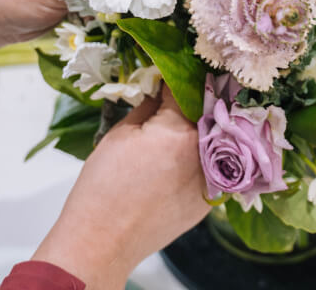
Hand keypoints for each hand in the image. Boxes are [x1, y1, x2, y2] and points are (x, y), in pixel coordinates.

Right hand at [32, 87, 209, 287]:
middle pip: (204, 113)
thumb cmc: (103, 189)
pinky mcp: (210, 200)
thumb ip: (147, 108)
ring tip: (179, 127)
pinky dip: (199, 158)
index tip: (166, 74)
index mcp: (179, 131)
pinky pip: (211, 167)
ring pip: (212, 140)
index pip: (183, 89)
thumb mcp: (120, 135)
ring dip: (199, 129)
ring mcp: (211, 178)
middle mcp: (204, 152)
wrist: (103, 242)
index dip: (172, 78)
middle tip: (176, 97)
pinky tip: (179, 159)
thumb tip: (159, 91)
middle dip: (190, 103)